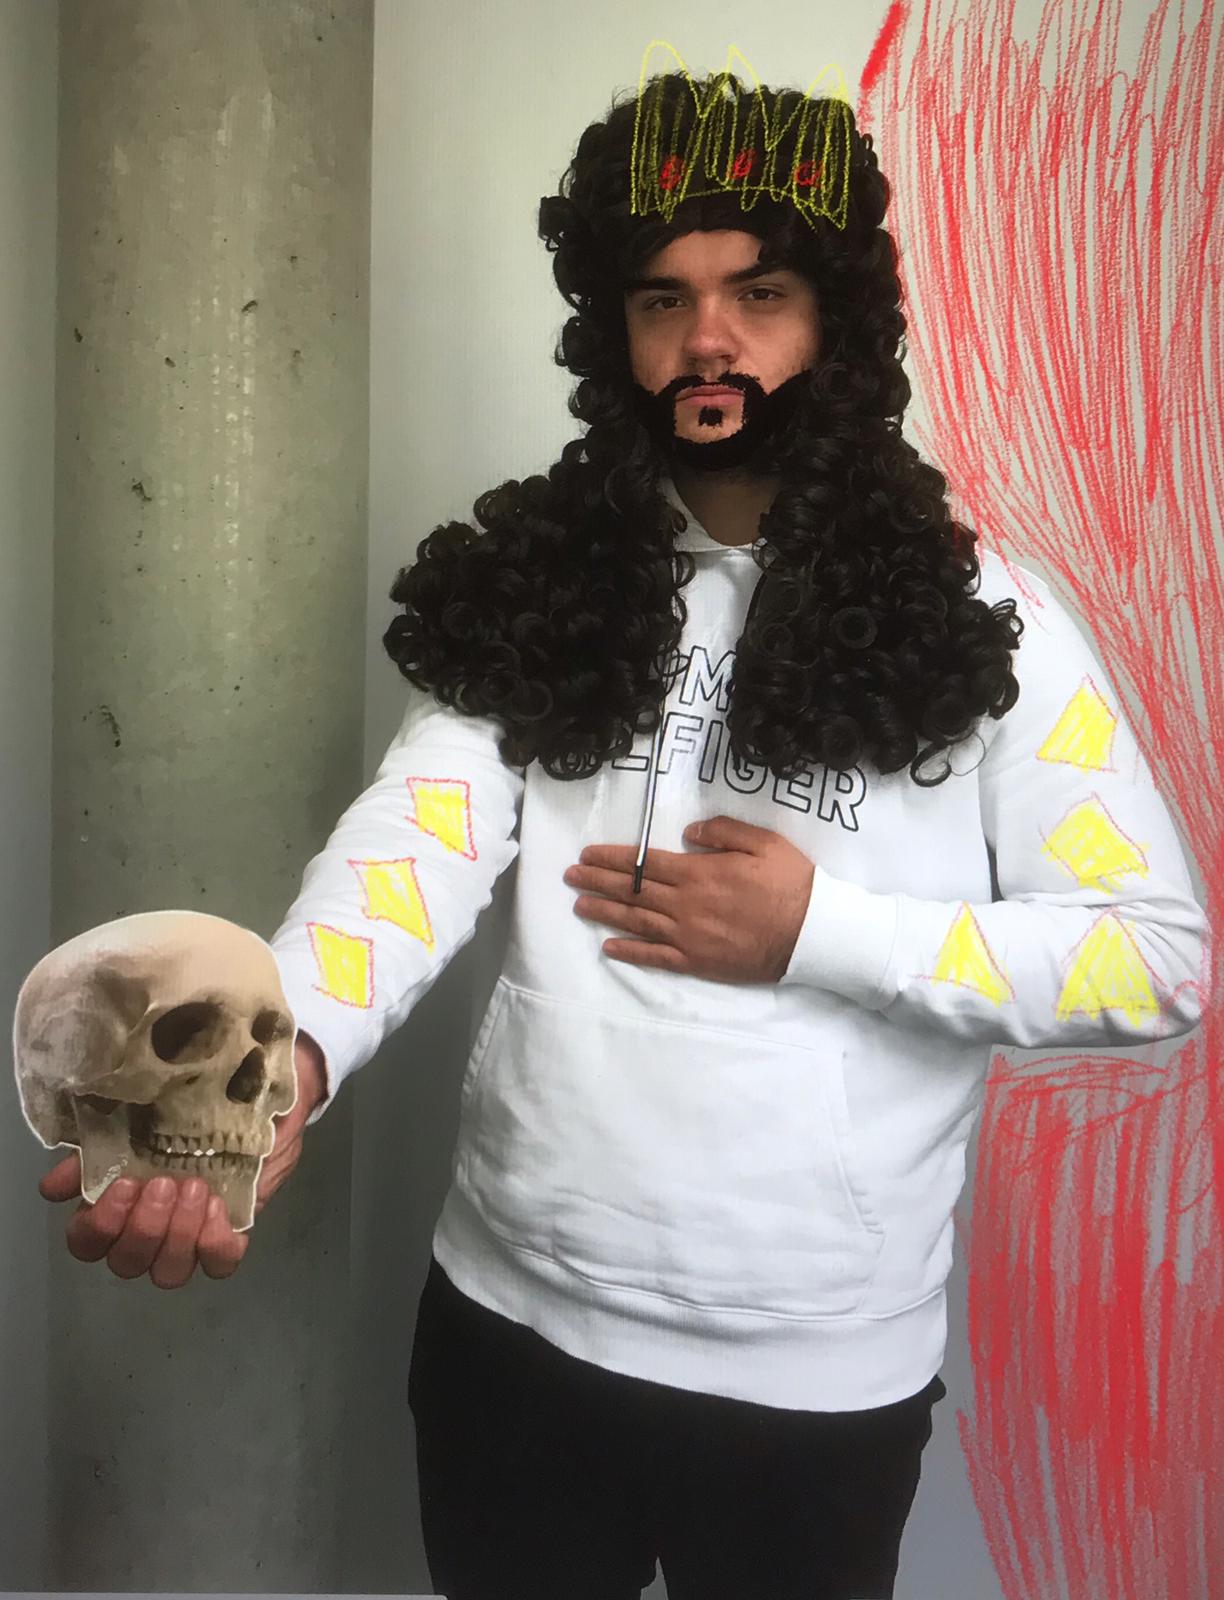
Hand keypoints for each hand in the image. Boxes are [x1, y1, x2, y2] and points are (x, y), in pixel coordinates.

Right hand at [38, 1032, 329, 1288]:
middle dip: (145, 1228)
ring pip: (167, 1273)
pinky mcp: (230, 1237)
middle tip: (166, 1184)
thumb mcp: (140, 1117)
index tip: (124, 1184)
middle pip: (126, 1263)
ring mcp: (190, 1238)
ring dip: (178, 1235)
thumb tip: (52, 1187)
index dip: (99, 1226)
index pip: (87, 1243)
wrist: (254, 1091)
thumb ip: (96, 1149)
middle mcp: (149, 1228)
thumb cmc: (193, 1104)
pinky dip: (215, 1242)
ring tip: (197, 1189)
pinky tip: (220, 1207)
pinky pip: (218, 1266)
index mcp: (119, 1203)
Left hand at [564, 814, 814, 983]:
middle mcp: (685, 904)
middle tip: (570, 876)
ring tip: (579, 905)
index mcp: (699, 872)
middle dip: (598, 881)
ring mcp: (689, 935)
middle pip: (632, 891)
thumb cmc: (791, 884)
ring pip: (637, 922)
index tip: (588, 855)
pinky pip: (656, 956)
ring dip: (605, 912)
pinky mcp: (697, 961)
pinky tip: (609, 947)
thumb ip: (723, 832)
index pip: (644, 863)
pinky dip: (630, 952)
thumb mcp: (763, 842)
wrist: (812, 933)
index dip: (612, 859)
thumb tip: (688, 832)